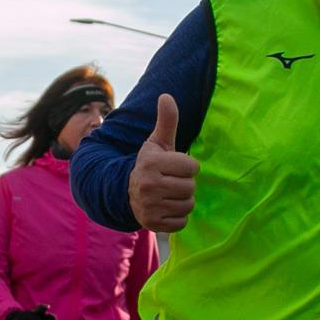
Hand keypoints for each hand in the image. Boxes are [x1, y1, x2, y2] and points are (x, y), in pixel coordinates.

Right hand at [128, 94, 199, 232]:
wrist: (127, 192)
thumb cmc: (150, 165)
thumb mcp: (157, 143)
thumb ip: (166, 121)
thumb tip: (166, 96)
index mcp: (151, 163)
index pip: (192, 167)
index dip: (187, 167)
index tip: (174, 167)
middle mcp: (148, 185)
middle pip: (190, 187)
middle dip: (185, 184)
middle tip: (171, 182)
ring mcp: (150, 206)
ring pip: (188, 205)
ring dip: (182, 200)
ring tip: (168, 194)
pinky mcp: (153, 224)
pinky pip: (182, 222)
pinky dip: (178, 217)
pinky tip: (166, 207)